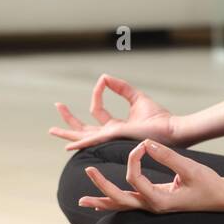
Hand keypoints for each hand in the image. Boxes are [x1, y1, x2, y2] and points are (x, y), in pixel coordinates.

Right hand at [49, 73, 178, 151]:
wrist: (172, 129)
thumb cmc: (159, 118)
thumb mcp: (136, 97)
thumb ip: (121, 88)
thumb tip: (105, 77)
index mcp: (115, 127)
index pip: (97, 111)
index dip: (97, 94)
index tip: (101, 82)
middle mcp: (110, 135)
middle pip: (83, 129)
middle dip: (69, 120)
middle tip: (58, 108)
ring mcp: (110, 139)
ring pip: (83, 137)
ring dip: (67, 131)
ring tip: (52, 129)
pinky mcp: (114, 138)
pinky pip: (93, 140)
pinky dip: (79, 142)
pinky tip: (68, 146)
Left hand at [78, 140, 223, 213]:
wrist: (222, 199)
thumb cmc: (209, 184)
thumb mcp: (190, 168)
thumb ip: (167, 157)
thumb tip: (147, 144)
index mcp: (160, 200)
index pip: (135, 178)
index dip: (134, 159)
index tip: (142, 145)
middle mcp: (153, 207)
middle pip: (120, 199)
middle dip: (102, 186)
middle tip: (89, 170)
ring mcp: (153, 207)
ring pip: (122, 206)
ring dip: (103, 200)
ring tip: (83, 200)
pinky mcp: (155, 203)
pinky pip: (130, 204)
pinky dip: (115, 202)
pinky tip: (103, 203)